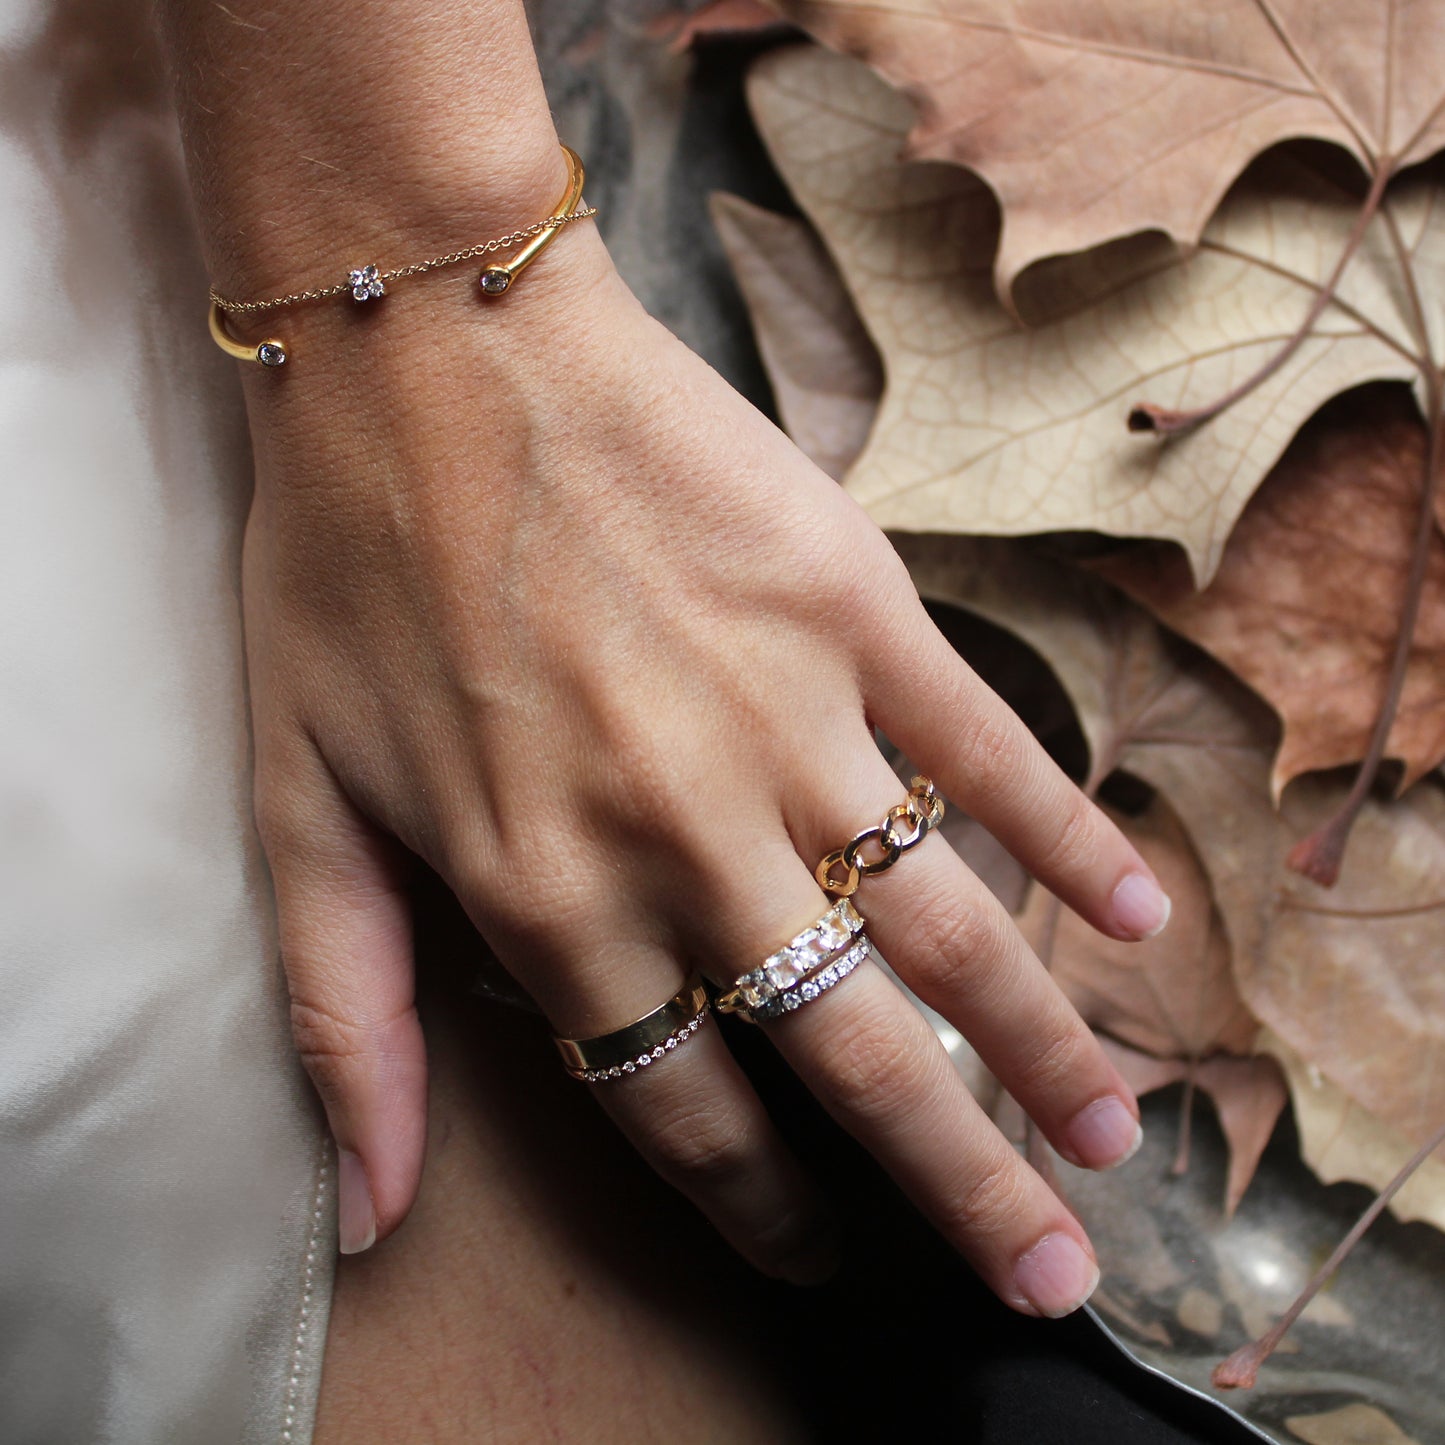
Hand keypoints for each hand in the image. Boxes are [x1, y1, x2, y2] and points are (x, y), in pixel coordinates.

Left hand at [241, 222, 1167, 1313]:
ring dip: (1042, 1048)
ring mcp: (786, 716)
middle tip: (1043, 1274)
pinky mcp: (853, 608)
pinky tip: (1128, 916)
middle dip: (960, 1187)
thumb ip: (342, 1015)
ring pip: (943, 928)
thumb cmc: (346, 571)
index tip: (815, 1248)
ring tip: (1111, 1136)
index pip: (682, 1105)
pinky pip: (984, 751)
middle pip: (851, 1057)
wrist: (429, 346)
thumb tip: (371, 1211)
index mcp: (545, 892)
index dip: (758, 1204)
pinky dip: (1067, 838)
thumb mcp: (297, 804)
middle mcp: (684, 832)